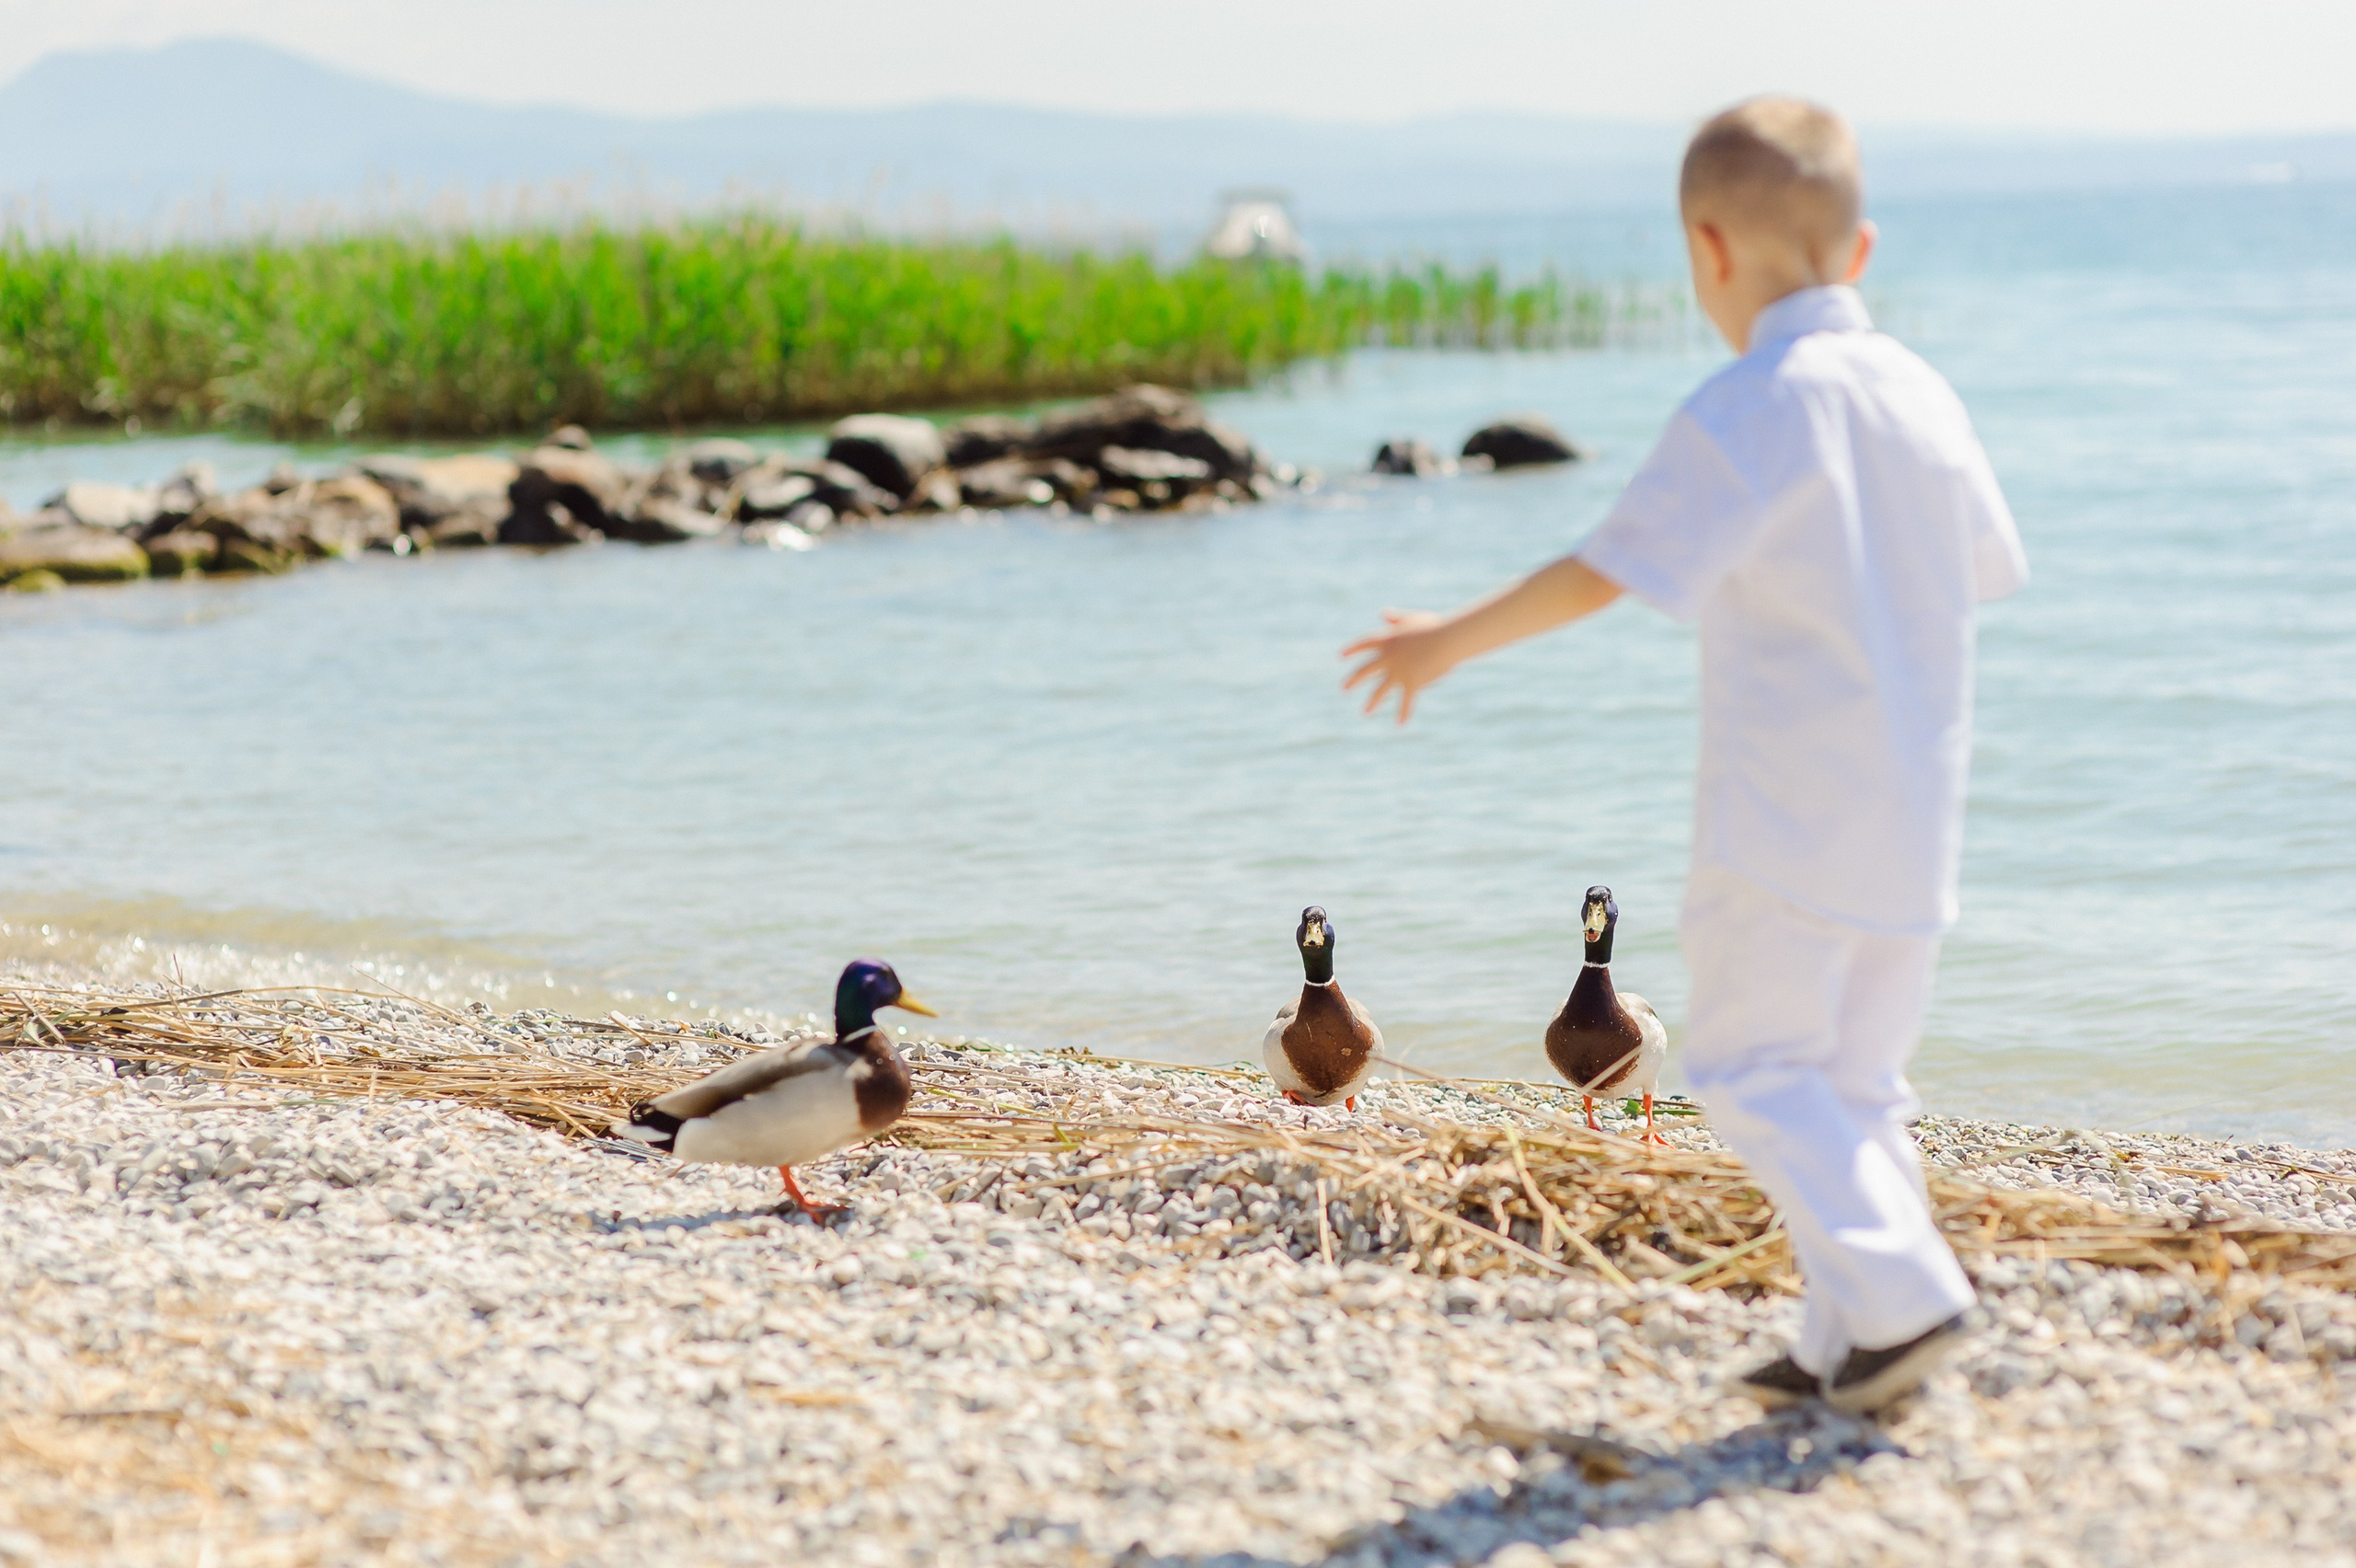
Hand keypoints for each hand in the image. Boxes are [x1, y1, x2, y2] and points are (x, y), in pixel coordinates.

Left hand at [1340, 610, 1458, 723]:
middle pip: (1365, 670)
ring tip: (1365, 712)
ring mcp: (1398, 672)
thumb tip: (1384, 614)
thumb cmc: (1434, 626)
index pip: (1364, 644)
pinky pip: (1406, 701)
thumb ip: (1397, 618)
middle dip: (1353, 680)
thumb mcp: (1412, 619)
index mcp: (1388, 639)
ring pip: (1380, 690)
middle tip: (1344, 688)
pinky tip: (1400, 724)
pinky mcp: (1412, 683)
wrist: (1447, 639)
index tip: (1341, 656)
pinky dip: (1404, 713)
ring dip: (1373, 702)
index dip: (1352, 649)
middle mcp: (1388, 657)